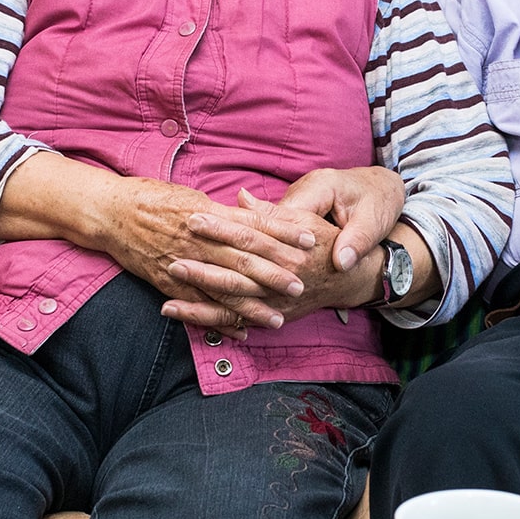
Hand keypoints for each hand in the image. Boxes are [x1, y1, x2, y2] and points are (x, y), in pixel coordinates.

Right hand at [0, 154, 318, 334]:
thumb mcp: (192, 196)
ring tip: (278, 319)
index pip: (252, 225)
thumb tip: (254, 213)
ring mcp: (182, 265)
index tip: (309, 238)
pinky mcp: (167, 283)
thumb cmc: (153, 198)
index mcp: (206, 215)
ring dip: (252, 306)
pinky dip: (219, 320)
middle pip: (243, 260)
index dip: (282, 233)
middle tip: (302, 283)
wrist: (109, 213)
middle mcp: (197, 242)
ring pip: (222, 289)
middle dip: (274, 274)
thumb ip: (224, 211)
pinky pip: (197, 306)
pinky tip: (240, 333)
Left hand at [163, 190, 381, 330]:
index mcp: (287, 249)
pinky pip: (235, 321)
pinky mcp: (271, 316)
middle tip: (171, 257)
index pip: (248, 235)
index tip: (193, 217)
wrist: (352, 276)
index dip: (220, 227)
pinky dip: (207, 319)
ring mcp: (275, 302)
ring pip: (233, 304)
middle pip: (237, 273)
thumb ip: (270, 212)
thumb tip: (241, 197)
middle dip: (202, 267)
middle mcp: (281, 279)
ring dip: (199, 301)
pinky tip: (180, 313)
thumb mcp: (304, 219)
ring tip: (167, 296)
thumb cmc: (324, 242)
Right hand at [277, 167, 405, 271]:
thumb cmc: (380, 201)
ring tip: (285, 278)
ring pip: (277, 227)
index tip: (292, 271)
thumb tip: (340, 265)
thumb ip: (357, 241)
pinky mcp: (298, 209)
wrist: (382, 187)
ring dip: (280, 250)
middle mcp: (301, 189)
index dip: (286, 243)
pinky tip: (292, 269)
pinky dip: (288, 247)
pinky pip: (285, 229)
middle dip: (279, 249)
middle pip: (276, 221)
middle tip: (288, 279)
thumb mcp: (374, 222)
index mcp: (319, 186)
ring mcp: (297, 198)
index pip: (288, 215)